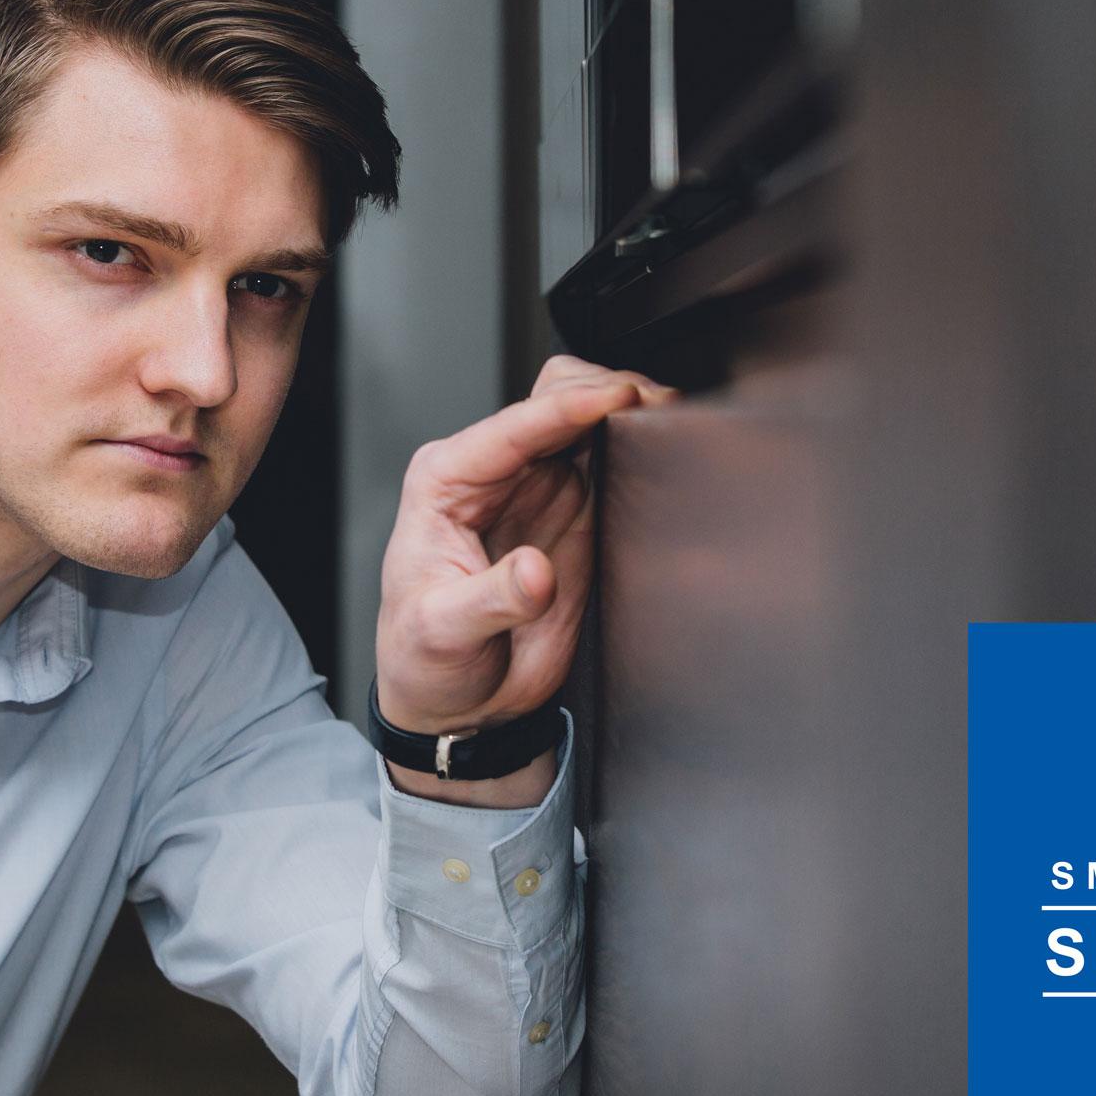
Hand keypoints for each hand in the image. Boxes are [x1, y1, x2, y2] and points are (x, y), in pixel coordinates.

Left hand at [374, 356, 679, 736]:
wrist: (458, 703)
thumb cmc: (426, 660)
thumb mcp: (442, 634)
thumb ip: (489, 600)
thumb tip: (535, 572)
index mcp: (446, 481)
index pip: (512, 426)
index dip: (567, 406)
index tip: (616, 397)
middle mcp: (493, 474)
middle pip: (554, 401)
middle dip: (605, 391)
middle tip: (654, 406)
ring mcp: (539, 490)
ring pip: (589, 421)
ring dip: (628, 412)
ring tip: (669, 419)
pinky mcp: (575, 515)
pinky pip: (612, 464)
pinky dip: (639, 451)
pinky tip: (665, 452)